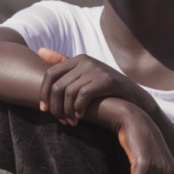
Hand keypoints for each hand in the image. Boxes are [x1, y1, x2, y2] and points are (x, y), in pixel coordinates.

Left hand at [37, 48, 154, 125]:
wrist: (134, 99)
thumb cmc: (105, 89)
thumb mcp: (84, 75)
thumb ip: (63, 63)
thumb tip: (39, 50)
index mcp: (77, 59)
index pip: (50, 74)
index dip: (43, 93)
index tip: (44, 110)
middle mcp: (85, 61)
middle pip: (58, 86)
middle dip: (56, 107)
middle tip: (61, 121)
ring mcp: (96, 69)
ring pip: (68, 93)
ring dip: (67, 112)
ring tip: (71, 122)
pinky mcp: (107, 80)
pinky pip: (83, 95)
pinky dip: (79, 109)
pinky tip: (81, 117)